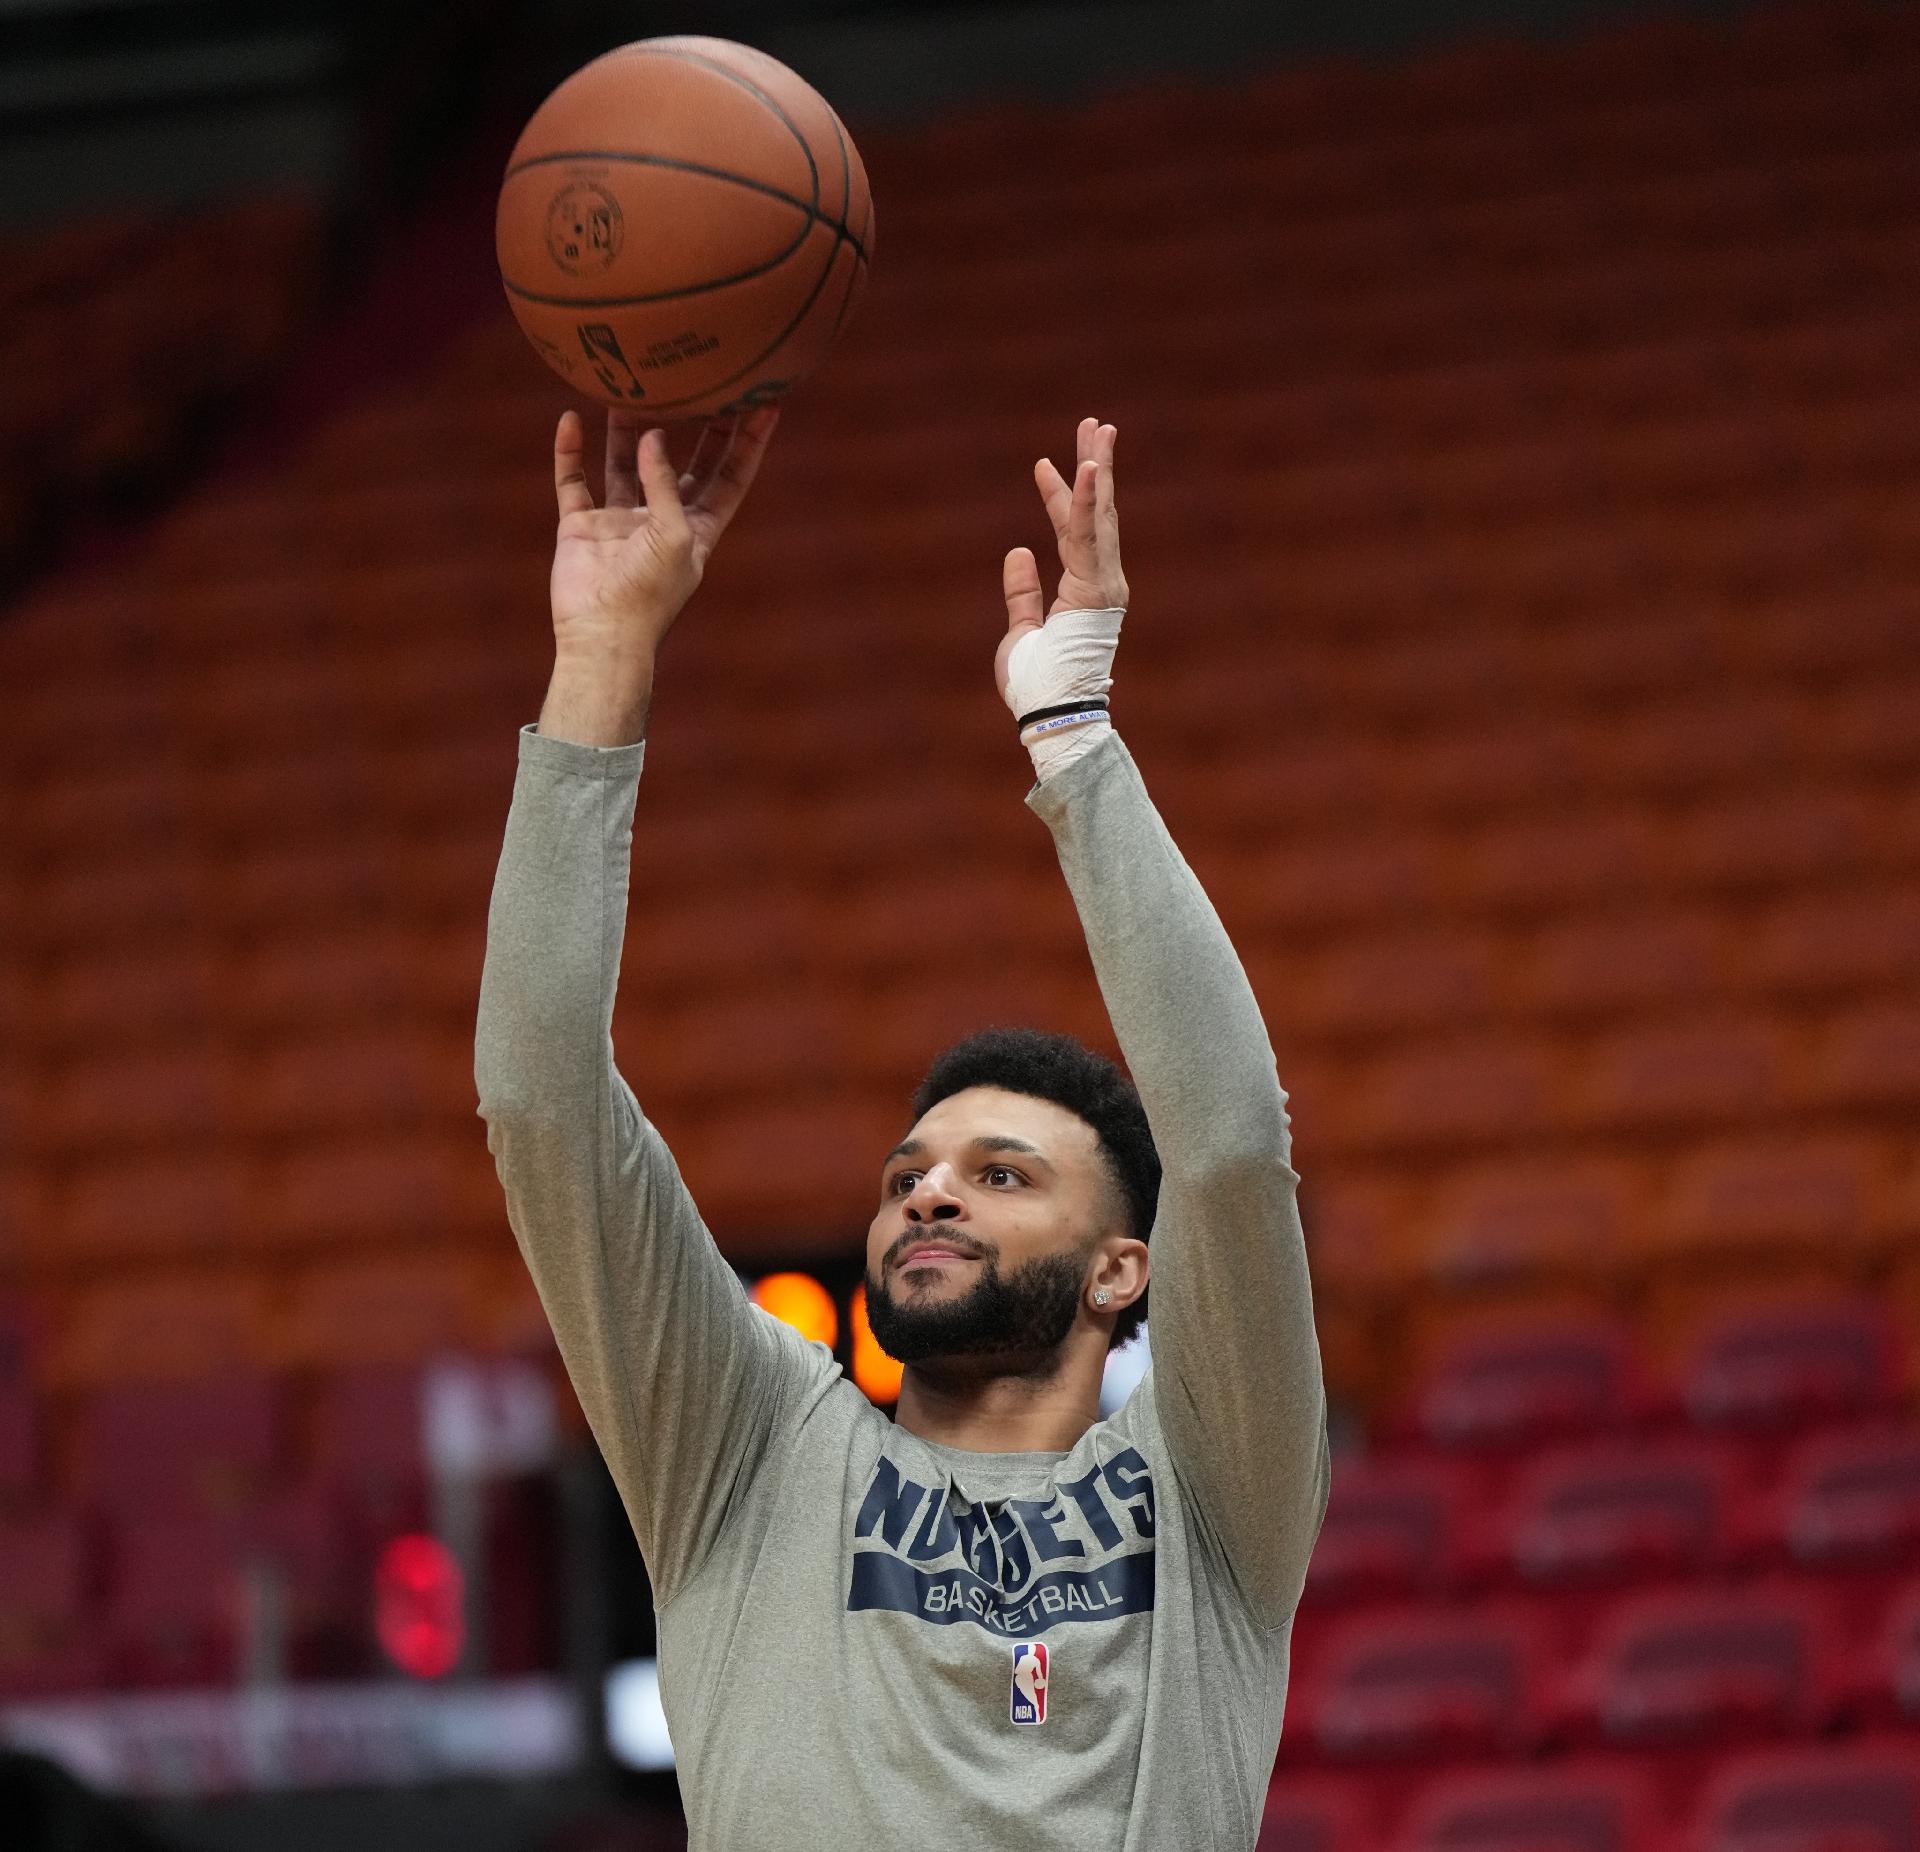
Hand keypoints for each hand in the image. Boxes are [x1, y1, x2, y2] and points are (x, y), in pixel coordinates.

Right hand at [549, 403, 778, 660]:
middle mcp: (661, 522)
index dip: (749, 444)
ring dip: (628, 430)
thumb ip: (666, 484)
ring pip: (625, 463)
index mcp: (697, 530)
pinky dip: (570, 452)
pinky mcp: (581, 526)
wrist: (601, 636)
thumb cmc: (649, 594)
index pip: (731, 478)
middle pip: (683, 463)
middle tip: (703, 381)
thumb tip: (656, 435)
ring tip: (629, 388)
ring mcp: (620, 522)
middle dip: (695, 426)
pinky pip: (574, 480)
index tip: (766, 404)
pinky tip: (570, 419)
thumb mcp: (673, 535)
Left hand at [996, 417, 1127, 707]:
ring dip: (1097, 470)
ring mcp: (1102, 584)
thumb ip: (1022, 593)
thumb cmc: (1037, 685)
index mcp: (1082, 592)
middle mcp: (1099, 582)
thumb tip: (1017, 551)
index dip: (1057, 497)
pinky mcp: (1098, 587)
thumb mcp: (1020, 632)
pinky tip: (1089, 468)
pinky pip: (1089, 536)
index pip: (1068, 533)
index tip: (1043, 464)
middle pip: (1094, 514)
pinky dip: (1088, 502)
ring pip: (1098, 517)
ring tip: (1098, 429)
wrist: (1052, 714)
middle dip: (1094, 467)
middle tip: (1094, 424)